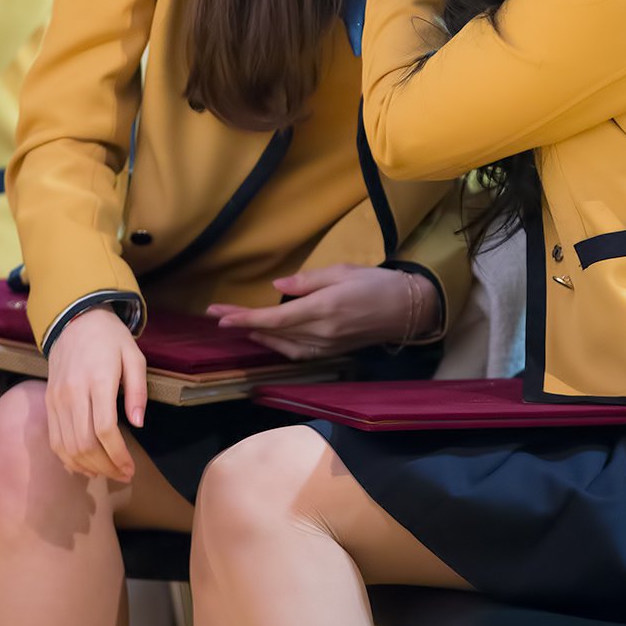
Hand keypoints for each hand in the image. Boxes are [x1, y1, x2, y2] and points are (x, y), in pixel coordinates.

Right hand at [45, 306, 146, 483]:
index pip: (105, 429)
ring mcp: (57, 399)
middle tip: (123, 474)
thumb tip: (138, 423)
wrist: (74, 319)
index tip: (130, 467)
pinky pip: (55, 439)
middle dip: (105, 466)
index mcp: (98, 380)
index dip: (118, 455)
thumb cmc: (109, 338)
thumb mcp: (134, 356)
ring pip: (67, 446)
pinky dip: (68, 458)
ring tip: (107, 473)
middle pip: (85, 443)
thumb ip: (137, 390)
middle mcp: (73, 392)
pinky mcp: (49, 402)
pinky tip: (85, 466)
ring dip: (88, 467)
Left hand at [208, 265, 435, 360]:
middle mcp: (323, 332)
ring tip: (234, 324)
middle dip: (243, 325)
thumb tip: (277, 288)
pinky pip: (298, 353)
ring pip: (283, 345)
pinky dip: (278, 346)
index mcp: (324, 308)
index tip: (221, 316)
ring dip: (258, 337)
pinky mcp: (332, 351)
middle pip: (274, 333)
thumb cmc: (375, 282)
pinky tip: (265, 338)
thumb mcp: (341, 271)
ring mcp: (328, 346)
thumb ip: (307, 281)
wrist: (408, 309)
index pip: (275, 319)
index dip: (246, 319)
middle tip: (216, 316)